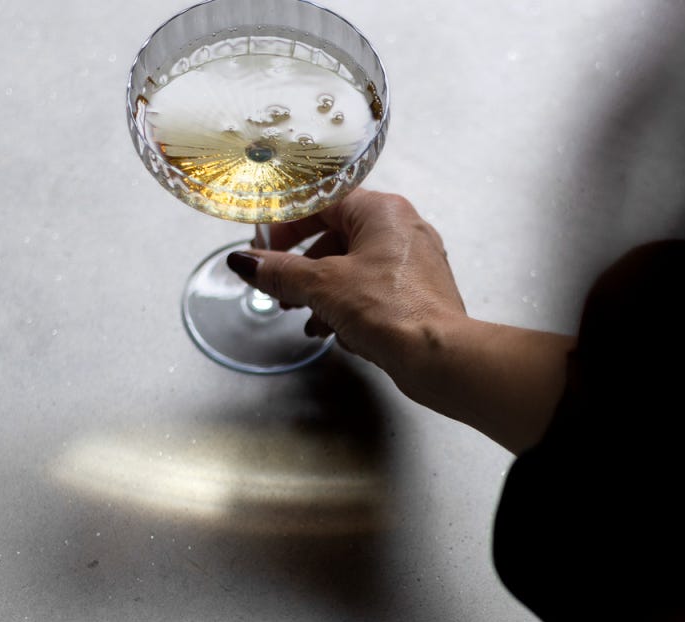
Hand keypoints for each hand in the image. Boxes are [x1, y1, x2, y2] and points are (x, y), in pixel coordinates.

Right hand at [228, 188, 574, 452]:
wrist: (439, 356)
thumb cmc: (390, 310)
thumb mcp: (322, 286)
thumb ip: (280, 272)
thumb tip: (244, 262)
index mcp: (382, 211)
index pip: (322, 203)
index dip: (287, 225)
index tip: (265, 250)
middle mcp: (403, 230)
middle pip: (337, 238)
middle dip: (304, 269)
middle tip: (281, 289)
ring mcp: (416, 265)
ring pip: (354, 270)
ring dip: (323, 295)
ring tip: (303, 318)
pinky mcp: (420, 297)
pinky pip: (374, 294)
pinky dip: (350, 310)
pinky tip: (335, 335)